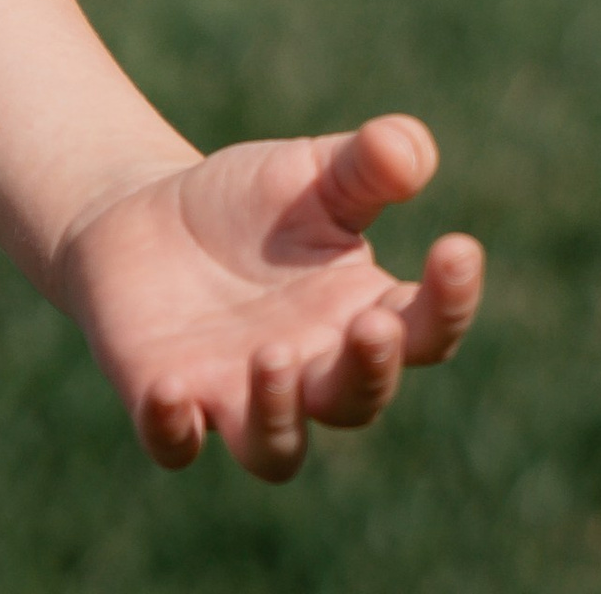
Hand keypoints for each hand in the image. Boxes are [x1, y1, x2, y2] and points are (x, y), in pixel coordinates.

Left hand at [55, 115, 484, 481]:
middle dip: (370, 373)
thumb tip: (411, 151)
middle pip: (357, 402)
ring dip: (278, 415)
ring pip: (275, 448)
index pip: (427, 329)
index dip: (450, 301)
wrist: (143, 214)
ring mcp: (237, 396)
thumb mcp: (311, 171)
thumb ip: (366, 163)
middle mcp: (309, 370)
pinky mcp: (166, 402)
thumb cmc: (249, 204)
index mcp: (359, 313)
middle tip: (372, 326)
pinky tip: (171, 389)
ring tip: (271, 357)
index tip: (457, 248)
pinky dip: (173, 428)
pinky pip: (174, 442)